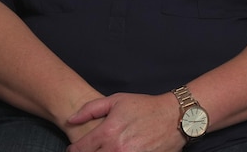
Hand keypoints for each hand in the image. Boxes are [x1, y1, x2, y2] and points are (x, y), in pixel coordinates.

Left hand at [65, 92, 184, 151]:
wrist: (175, 117)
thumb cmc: (146, 107)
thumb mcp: (118, 100)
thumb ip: (91, 109)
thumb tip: (71, 119)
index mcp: (108, 131)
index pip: (80, 148)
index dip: (74, 150)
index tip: (74, 149)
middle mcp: (116, 147)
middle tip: (91, 150)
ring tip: (106, 149)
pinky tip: (118, 151)